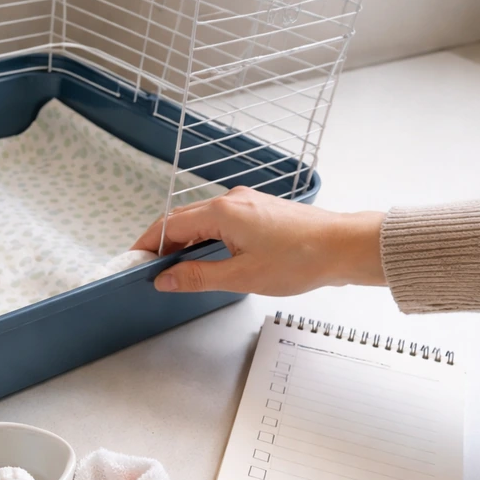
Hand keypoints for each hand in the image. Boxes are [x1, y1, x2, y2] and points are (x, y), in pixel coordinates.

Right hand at [133, 186, 385, 294]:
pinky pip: (221, 221)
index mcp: (222, 213)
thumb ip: (197, 277)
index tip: (134, 261)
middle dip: (162, 242)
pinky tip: (206, 255)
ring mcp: (247, 203)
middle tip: (149, 267)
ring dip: (184, 240)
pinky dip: (204, 237)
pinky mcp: (260, 211)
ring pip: (202, 220)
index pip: (169, 225)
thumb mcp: (241, 276)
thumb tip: (165, 279)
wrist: (345, 247)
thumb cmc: (301, 259)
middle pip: (182, 219)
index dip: (148, 244)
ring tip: (174, 266)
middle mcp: (231, 201)